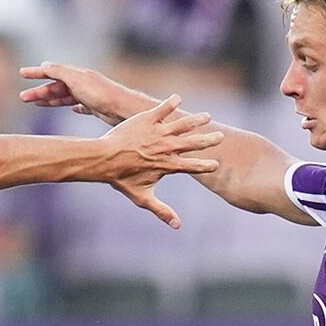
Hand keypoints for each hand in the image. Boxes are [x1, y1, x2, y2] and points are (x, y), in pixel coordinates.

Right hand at [19, 61, 144, 125]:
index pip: (52, 71)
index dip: (36, 73)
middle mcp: (82, 83)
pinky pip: (80, 106)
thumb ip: (60, 71)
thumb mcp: (76, 80)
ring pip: (65, 97)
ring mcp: (89, 95)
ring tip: (37, 104)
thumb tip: (45, 64)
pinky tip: (70, 109)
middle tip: (23, 97)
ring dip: (50, 99)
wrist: (122, 109)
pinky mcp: (96, 107)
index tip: (22, 73)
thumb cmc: (100, 94)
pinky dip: (72, 106)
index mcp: (77, 74)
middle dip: (39, 91)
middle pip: (56, 86)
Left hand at [98, 94, 223, 227]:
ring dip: (197, 120)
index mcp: (169, 166)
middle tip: (220, 136)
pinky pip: (163, 109)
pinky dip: (172, 103)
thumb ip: (162, 211)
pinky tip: (179, 98)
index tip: (216, 165)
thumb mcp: (143, 197)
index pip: (194, 166)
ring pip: (183, 124)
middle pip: (194, 143)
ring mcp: (159, 132)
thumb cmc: (122, 179)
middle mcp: (167, 148)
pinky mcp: (148, 119)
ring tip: (207, 116)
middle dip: (209, 140)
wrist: (104, 159)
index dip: (207, 166)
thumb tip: (178, 227)